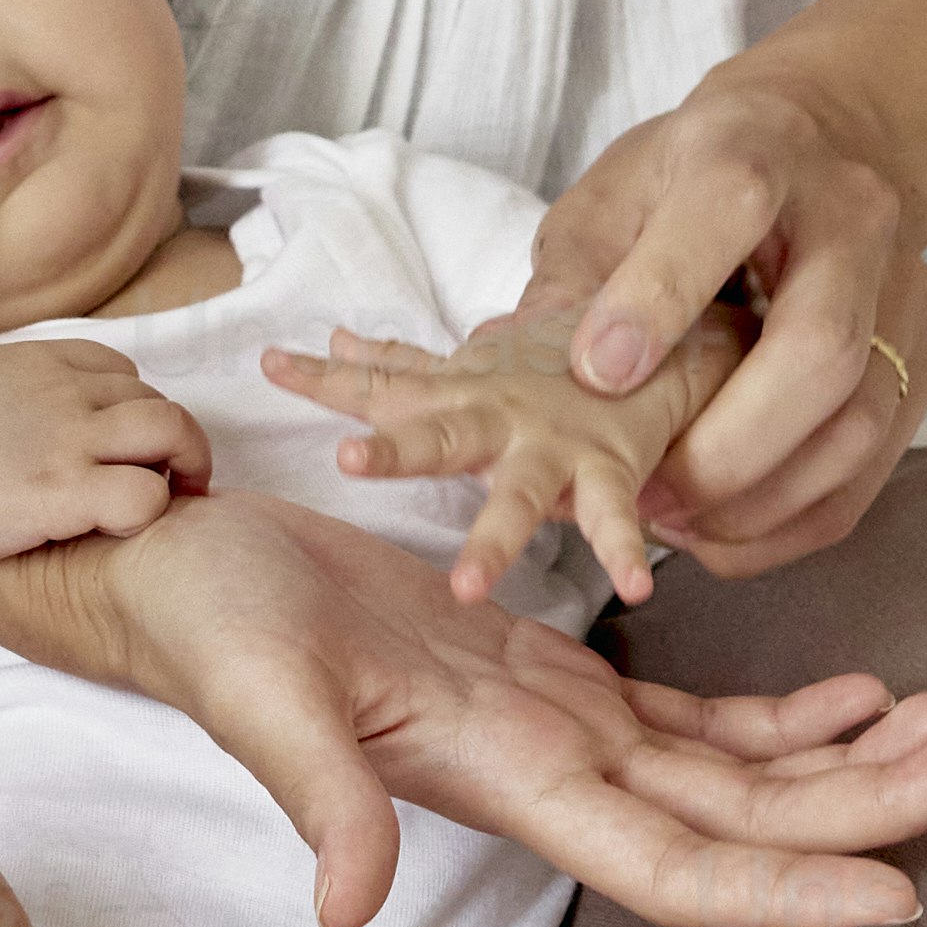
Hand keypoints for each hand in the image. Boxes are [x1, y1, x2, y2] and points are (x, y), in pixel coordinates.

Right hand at [0, 328, 212, 593]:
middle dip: (171, 441)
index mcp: (31, 362)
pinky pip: (146, 495)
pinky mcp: (65, 494)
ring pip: (170, 433)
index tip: (122, 446)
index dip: (130, 408)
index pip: (118, 369)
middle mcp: (58, 390)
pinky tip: (127, 530)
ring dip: (182, 469)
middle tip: (166, 480)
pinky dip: (152, 512)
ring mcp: (66, 439)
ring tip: (171, 503)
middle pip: (155, 400)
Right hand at [0, 488, 926, 926]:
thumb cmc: (202, 620)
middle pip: (742, 817)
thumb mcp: (255, 691)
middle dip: (874, 801)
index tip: (903, 896)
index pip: (673, 865)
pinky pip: (691, 716)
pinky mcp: (541, 674)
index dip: (786, 886)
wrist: (163, 567)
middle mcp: (548, 772)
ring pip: (736, 769)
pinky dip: (783, 714)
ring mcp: (552, 728)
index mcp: (499, 780)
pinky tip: (866, 693)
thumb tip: (349, 903)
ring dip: (853, 758)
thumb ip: (317, 792)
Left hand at [256, 298, 745, 613]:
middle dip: (394, 448)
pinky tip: (634, 589)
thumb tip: (334, 339)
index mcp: (458, 397)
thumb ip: (399, 363)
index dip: (323, 377)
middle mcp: (499, 417)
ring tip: (468, 587)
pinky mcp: (608, 472)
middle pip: (437, 433)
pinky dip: (626, 551)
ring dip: (495, 540)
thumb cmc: (550, 367)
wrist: (657, 338)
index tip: (268, 365)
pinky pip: (615, 520)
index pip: (380, 383)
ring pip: (518, 495)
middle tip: (347, 459)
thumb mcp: (469, 366)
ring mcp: (553, 447)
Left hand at [531, 53, 926, 581]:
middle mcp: (850, 222)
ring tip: (669, 521)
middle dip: (724, 444)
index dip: (659, 298)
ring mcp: (900, 300)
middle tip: (641, 493)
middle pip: (821, 346)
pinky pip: (870, 472)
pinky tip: (718, 531)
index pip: (726, 210)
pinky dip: (790, 521)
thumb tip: (512, 364)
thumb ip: (576, 272)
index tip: (596, 373)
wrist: (825, 144)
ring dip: (758, 499)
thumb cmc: (695, 175)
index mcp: (758, 151)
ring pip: (858, 424)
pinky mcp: (917, 365)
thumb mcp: (615, 191)